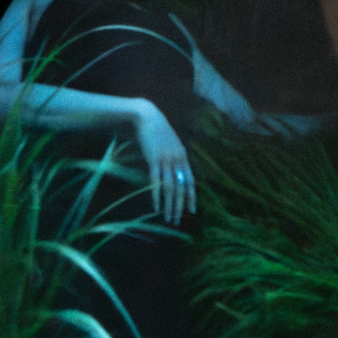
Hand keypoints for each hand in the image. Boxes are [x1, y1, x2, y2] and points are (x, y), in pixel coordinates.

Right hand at [133, 100, 195, 225]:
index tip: (192, 211)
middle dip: (180, 206)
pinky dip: (156, 196)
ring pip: (170, 188)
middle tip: (177, 221)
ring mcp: (166, 160)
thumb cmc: (155, 131)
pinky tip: (156, 207)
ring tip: (168, 218)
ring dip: (169, 205)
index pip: (191, 181)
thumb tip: (173, 174)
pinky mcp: (154, 160)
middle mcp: (177, 159)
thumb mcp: (169, 144)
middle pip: (181, 188)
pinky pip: (156, 182)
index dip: (192, 197)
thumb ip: (173, 158)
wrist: (145, 117)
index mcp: (183, 156)